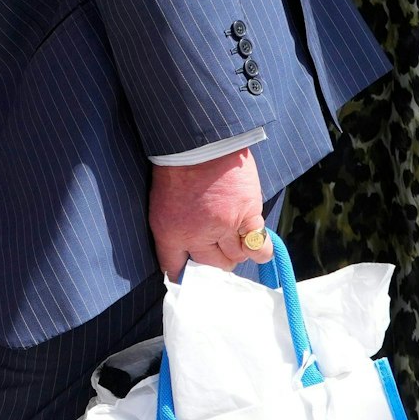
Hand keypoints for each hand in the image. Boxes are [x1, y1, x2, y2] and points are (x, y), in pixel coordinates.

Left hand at [149, 147, 270, 278]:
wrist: (199, 143)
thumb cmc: (176, 168)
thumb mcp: (160, 203)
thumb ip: (171, 230)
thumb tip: (181, 255)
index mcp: (169, 232)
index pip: (174, 268)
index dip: (182, 275)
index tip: (187, 276)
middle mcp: (196, 235)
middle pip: (210, 267)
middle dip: (213, 263)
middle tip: (216, 252)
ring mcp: (224, 227)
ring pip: (235, 258)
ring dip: (234, 253)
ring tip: (233, 242)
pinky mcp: (248, 216)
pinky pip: (259, 247)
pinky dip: (258, 249)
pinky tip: (253, 243)